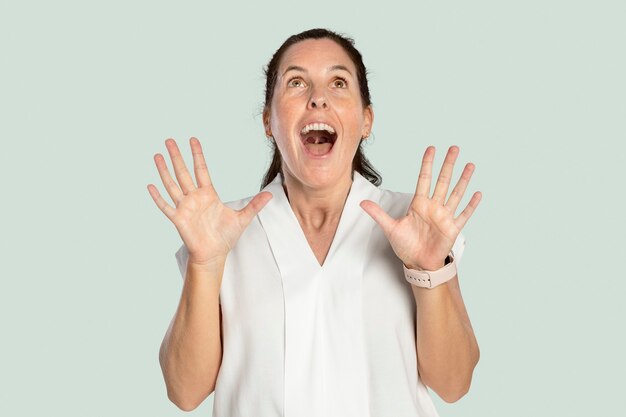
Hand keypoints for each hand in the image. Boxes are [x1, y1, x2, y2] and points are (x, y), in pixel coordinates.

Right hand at [147, 137, 272, 265]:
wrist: (214, 254)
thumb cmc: (226, 236)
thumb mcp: (243, 218)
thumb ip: (254, 205)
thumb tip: (271, 195)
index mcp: (208, 194)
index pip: (201, 169)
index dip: (197, 154)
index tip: (193, 139)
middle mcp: (194, 198)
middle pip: (184, 172)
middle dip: (177, 156)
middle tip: (170, 140)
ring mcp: (185, 207)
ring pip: (172, 185)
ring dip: (164, 171)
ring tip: (157, 155)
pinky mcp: (178, 219)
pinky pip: (166, 206)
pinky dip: (158, 197)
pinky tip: (150, 185)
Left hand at [360, 145, 480, 270]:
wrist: (418, 264)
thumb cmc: (405, 246)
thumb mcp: (390, 228)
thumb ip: (378, 214)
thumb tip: (361, 203)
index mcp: (419, 204)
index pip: (424, 179)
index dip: (427, 164)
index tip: (431, 149)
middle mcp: (433, 207)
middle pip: (442, 181)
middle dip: (448, 164)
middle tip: (454, 148)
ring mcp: (444, 216)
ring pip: (455, 194)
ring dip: (463, 180)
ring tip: (470, 165)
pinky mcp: (452, 228)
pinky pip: (464, 214)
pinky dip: (471, 205)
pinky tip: (477, 193)